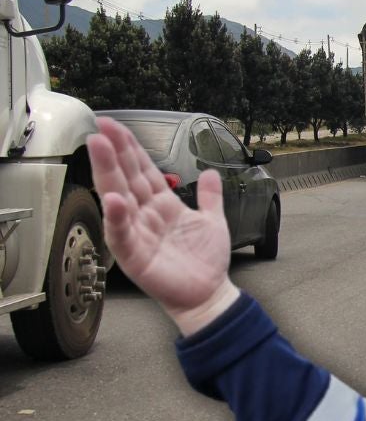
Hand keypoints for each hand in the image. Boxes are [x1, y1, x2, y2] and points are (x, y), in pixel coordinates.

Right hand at [88, 117, 238, 334]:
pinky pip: (122, 236)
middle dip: (113, 153)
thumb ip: (209, 196)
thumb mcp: (212, 220)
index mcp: (162, 205)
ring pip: (118, 199)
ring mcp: (138, 234)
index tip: (114, 126)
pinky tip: (113, 200)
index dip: (130, 148)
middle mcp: (145, 216)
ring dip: (107, 174)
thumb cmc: (205, 261)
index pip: (143, 170)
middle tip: (100, 128)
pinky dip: (117, 219)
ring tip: (97, 149)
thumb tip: (211, 171)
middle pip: (126, 178)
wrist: (209, 293)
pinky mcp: (136, 257)